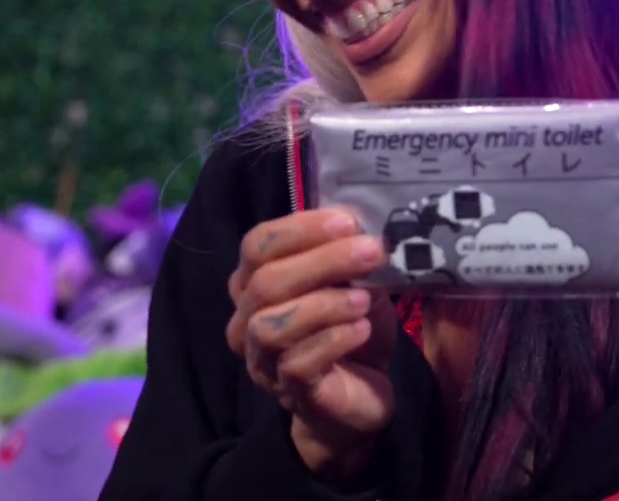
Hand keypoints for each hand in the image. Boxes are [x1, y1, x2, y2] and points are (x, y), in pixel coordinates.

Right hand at [226, 207, 396, 478]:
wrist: (362, 396)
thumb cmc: (352, 329)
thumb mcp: (354, 284)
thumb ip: (347, 257)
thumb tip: (361, 226)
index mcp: (256, 284)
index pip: (257, 246)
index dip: (300, 229)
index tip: (347, 222)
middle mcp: (247, 321)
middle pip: (265, 283)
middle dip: (322, 261)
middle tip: (370, 251)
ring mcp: (263, 361)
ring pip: (271, 326)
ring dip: (324, 304)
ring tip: (364, 299)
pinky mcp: (290, 392)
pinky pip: (297, 363)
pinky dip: (333, 340)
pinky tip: (361, 330)